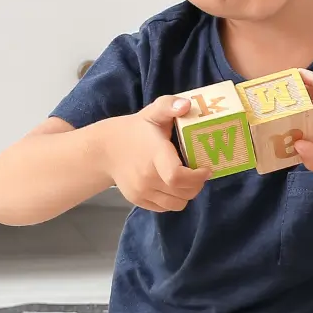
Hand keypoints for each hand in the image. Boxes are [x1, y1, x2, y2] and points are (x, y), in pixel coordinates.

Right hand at [101, 96, 212, 211]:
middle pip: (182, 192)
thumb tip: (186, 105)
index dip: (197, 177)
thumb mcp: (153, 112)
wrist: (106, 149)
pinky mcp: (138, 200)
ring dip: (187, 194)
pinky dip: (174, 200)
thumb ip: (169, 105)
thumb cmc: (136, 130)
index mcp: (154, 155)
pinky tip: (173, 185)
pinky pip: (165, 208)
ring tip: (188, 180)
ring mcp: (141, 191)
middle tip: (200, 174)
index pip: (177, 176)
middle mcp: (147, 176)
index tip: (206, 169)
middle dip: (197, 185)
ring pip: (177, 204)